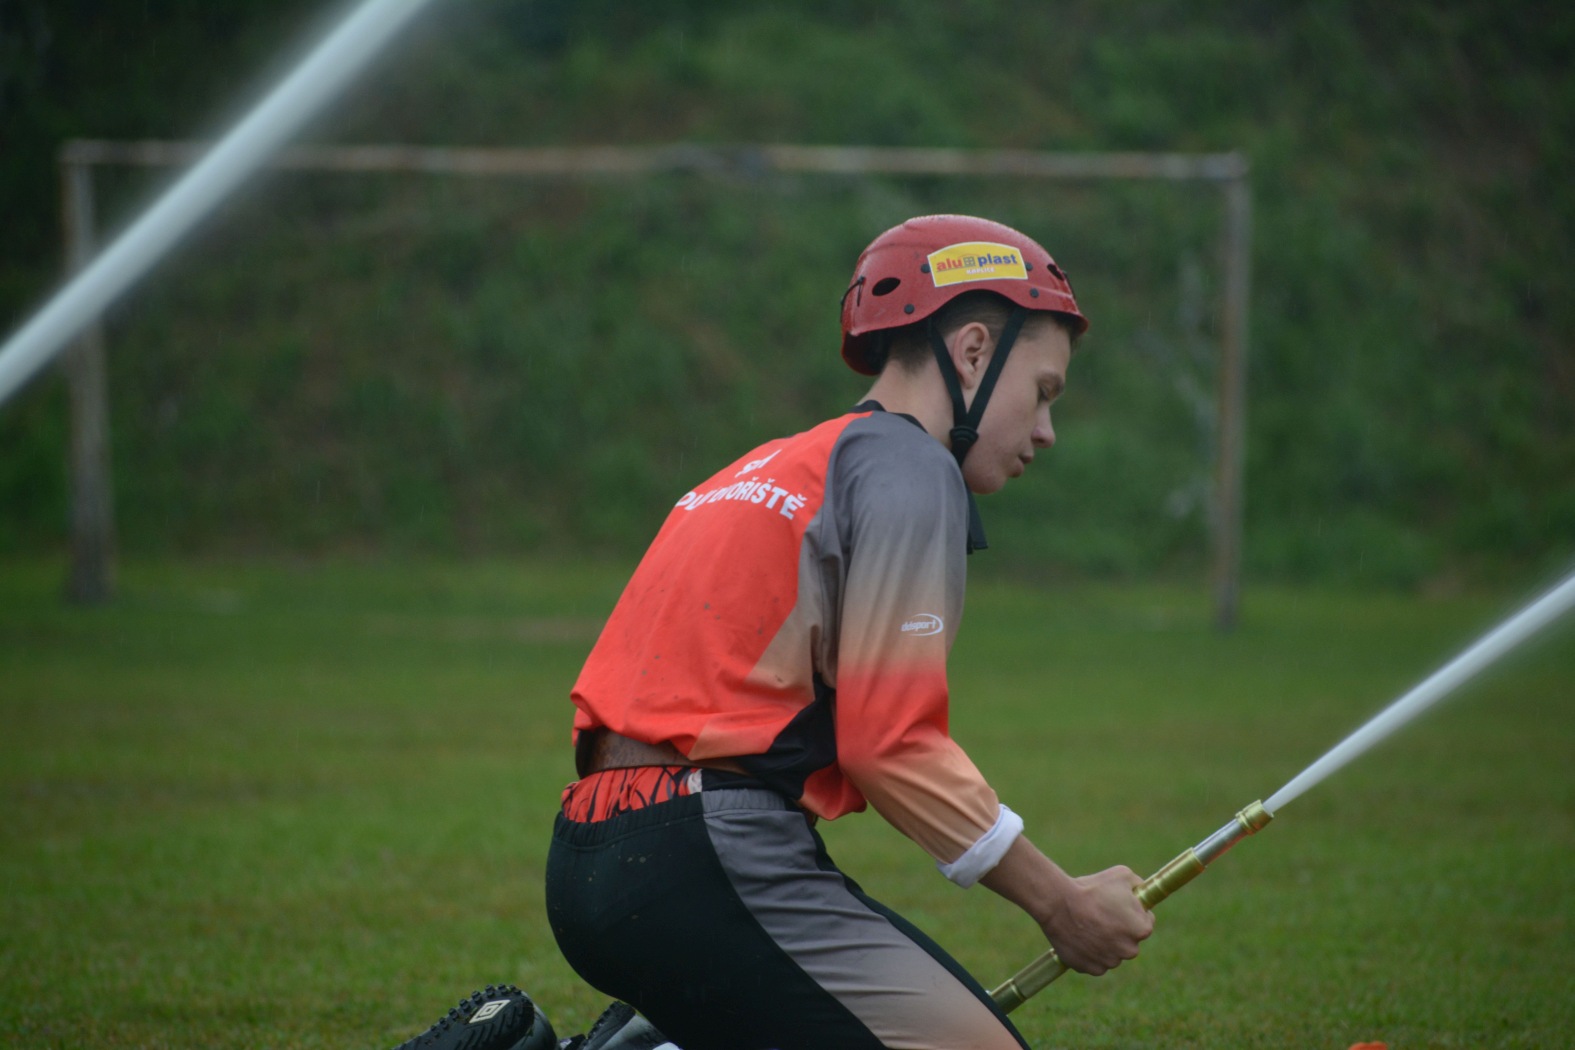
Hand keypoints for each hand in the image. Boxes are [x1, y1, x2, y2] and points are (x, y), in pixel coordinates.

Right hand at [1038, 866, 1153, 975]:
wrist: (1059, 903)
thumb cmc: (1091, 889)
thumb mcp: (1122, 875)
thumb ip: (1138, 885)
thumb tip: (1141, 893)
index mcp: (1141, 929)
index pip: (1146, 923)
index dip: (1133, 913)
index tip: (1119, 907)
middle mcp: (1129, 950)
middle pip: (1129, 941)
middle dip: (1120, 930)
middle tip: (1102, 915)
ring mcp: (1109, 962)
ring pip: (1112, 953)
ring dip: (1105, 943)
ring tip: (1088, 924)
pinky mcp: (1091, 969)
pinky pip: (1095, 962)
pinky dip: (1089, 953)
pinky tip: (1080, 937)